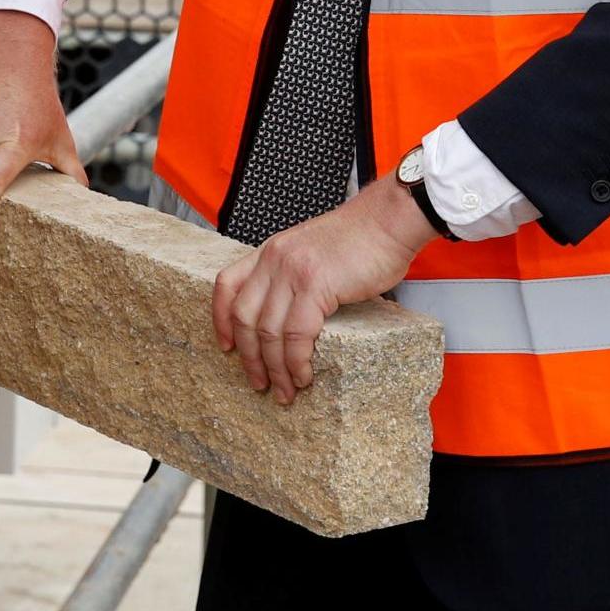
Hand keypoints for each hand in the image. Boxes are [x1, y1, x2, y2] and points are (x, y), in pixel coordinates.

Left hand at [212, 171, 435, 404]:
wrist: (389, 219)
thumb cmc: (361, 237)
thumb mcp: (311, 251)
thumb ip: (295, 277)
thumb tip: (293, 318)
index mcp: (270, 251)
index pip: (226, 284)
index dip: (220, 319)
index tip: (226, 347)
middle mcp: (274, 260)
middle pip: (243, 316)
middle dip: (248, 357)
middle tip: (260, 383)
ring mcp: (292, 271)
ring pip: (268, 332)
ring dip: (274, 368)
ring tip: (285, 391)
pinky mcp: (316, 285)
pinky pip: (297, 334)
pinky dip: (296, 361)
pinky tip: (303, 375)